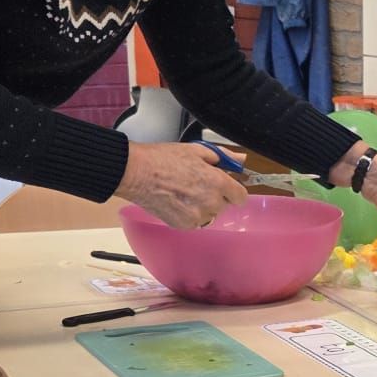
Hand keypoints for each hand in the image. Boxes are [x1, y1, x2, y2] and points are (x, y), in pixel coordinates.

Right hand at [118, 142, 247, 227]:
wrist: (136, 173)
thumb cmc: (162, 159)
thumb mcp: (197, 150)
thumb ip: (223, 157)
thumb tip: (240, 160)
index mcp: (218, 183)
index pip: (241, 196)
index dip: (232, 189)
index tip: (224, 185)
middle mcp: (211, 203)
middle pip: (224, 204)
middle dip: (215, 195)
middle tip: (196, 183)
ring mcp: (198, 216)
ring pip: (210, 214)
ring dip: (202, 206)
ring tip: (184, 191)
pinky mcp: (185, 225)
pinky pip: (196, 221)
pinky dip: (189, 214)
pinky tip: (176, 200)